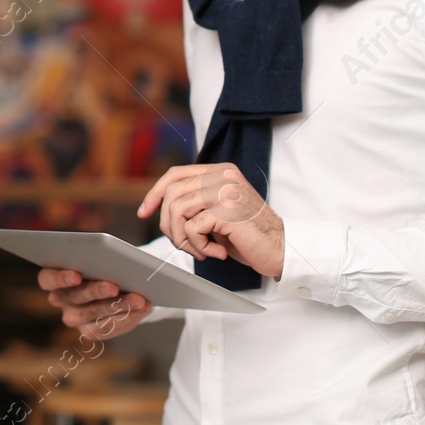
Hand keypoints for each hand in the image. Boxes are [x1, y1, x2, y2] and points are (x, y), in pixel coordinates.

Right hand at [36, 268, 152, 340]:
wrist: (119, 280)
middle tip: (114, 286)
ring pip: (92, 316)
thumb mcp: (100, 255)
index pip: (47, 279)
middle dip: (96, 292)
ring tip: (138, 299)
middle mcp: (60, 300)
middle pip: (74, 298)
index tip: (76, 274)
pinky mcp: (89, 331)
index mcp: (53, 277)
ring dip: (117, 307)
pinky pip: (107, 329)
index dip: (60, 278)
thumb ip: (99, 257)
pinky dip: (127, 318)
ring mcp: (74, 318)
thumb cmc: (104, 262)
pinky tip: (142, 308)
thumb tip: (115, 260)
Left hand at [138, 162, 284, 278]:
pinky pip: (193, 228)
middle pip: (172, 193)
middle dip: (169, 224)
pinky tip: (217, 253)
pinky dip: (199, 246)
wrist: (280, 249)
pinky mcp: (227, 210)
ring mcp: (226, 190)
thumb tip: (158, 207)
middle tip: (184, 244)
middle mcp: (222, 175)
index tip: (144, 212)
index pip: (175, 174)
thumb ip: (195, 201)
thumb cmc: (247, 235)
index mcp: (219, 171)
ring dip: (184, 238)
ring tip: (201, 250)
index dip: (155, 193)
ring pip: (178, 210)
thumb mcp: (217, 212)